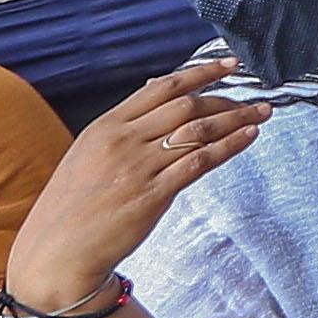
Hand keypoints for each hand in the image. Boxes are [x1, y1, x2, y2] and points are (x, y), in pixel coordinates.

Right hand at [8, 57, 265, 308]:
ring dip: (236, 119)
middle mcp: (122, 141)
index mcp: (106, 126)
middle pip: (187, 106)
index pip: (163, 87)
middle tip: (253, 99)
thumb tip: (156, 88)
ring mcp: (137, 167)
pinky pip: (199, 162)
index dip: (202, 73)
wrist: (55, 253)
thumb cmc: (73, 205)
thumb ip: (124, 125)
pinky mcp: (152, 195)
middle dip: (226, 99)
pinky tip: (248, 138)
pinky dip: (228, 146)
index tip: (230, 65)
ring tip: (261, 113)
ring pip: (198, 131)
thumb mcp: (87, 153)